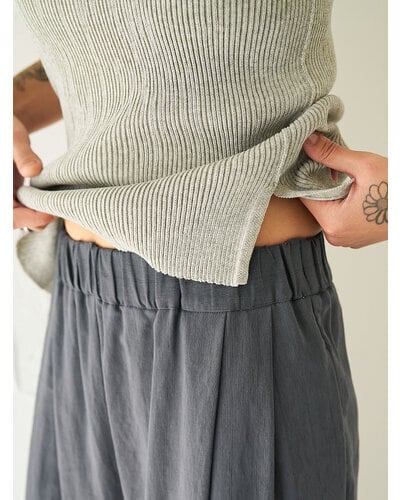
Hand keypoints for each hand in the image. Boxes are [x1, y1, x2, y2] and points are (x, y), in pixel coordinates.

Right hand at [13, 114, 56, 229]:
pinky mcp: (11, 196)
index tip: (50, 213)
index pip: (8, 215)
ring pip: (18, 218)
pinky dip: (36, 210)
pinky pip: (22, 211)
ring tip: (56, 205)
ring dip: (37, 216)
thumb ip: (23, 154)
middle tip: (57, 210)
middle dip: (35, 219)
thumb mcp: (14, 137)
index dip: (28, 217)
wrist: (5, 127)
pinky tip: (51, 201)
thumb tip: (33, 170)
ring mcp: (5, 197)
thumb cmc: (6, 127)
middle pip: (13, 220)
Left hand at [299, 132, 387, 248]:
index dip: (305, 176)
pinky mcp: (354, 237)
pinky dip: (340, 202)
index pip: (305, 196)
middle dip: (318, 183)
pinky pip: (338, 216)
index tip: (308, 159)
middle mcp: (336, 236)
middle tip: (326, 163)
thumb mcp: (364, 166)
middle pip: (314, 204)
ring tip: (340, 175)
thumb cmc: (398, 189)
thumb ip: (332, 155)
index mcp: (334, 223)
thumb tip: (308, 142)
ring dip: (330, 191)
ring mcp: (346, 239)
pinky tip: (349, 188)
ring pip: (326, 210)